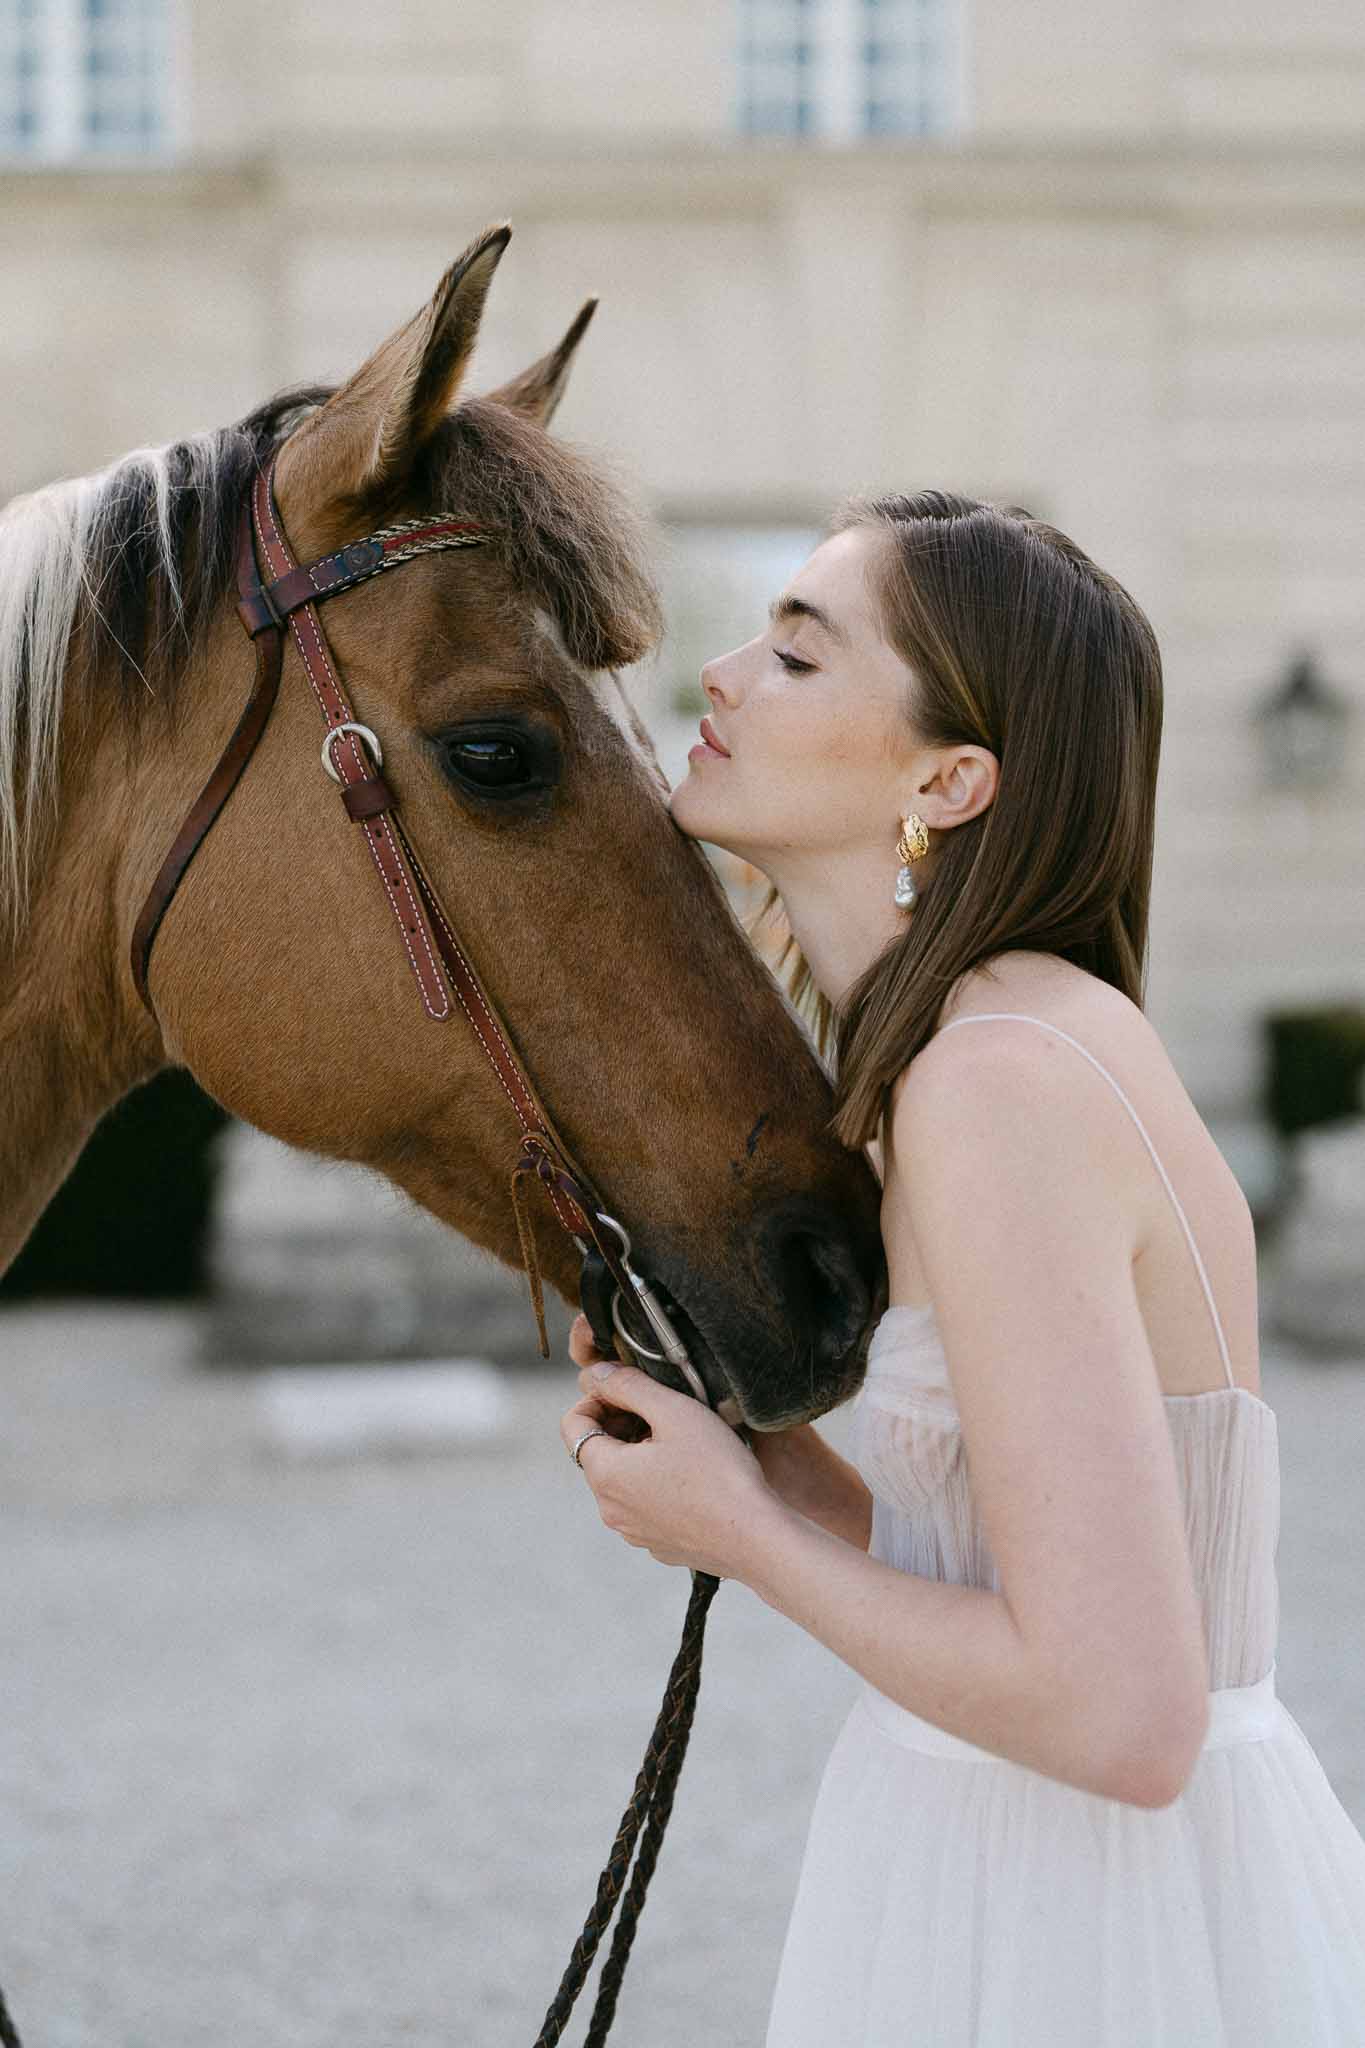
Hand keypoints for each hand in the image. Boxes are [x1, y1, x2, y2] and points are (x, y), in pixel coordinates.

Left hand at [559, 1349, 781, 1580]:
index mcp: (605, 1474)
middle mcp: (610, 1509)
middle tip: (663, 1412)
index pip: (573, 1424)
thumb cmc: (718, 1474)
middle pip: (598, 1452)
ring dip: (641, 1453)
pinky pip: (645, 1504)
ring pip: (622, 1479)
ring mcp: (634, 1531)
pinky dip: (657, 1483)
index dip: (598, 1398)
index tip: (631, 1391)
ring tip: (683, 1441)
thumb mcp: (673, 1411)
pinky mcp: (659, 1544)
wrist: (757, 1538)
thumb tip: (596, 1374)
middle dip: (622, 1424)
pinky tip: (693, 1475)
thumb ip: (628, 1386)